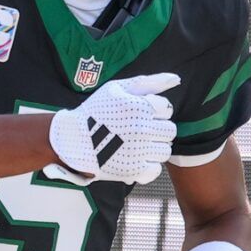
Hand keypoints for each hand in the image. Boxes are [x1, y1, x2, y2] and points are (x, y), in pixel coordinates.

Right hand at [48, 73, 178, 185]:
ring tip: (136, 144)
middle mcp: (142, 129)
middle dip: (157, 129)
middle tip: (139, 130)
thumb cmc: (96, 111)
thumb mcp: (118, 88)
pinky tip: (134, 158)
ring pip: (165, 151)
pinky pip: (156, 170)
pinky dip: (147, 166)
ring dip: (154, 147)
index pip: (167, 109)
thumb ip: (149, 82)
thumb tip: (176, 79)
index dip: (153, 110)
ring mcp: (139, 151)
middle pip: (170, 131)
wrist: (73, 140)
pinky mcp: (134, 170)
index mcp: (140, 107)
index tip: (139, 113)